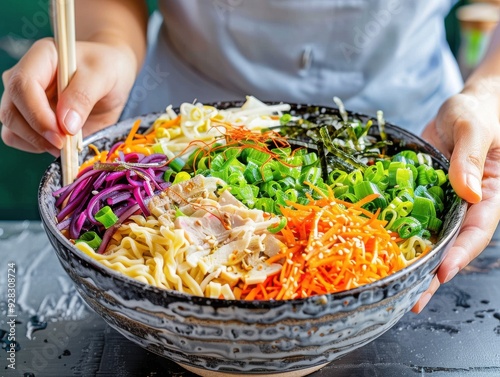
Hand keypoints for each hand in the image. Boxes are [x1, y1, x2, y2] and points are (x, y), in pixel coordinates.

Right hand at [0, 37, 137, 155]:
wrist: (111, 76)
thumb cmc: (106, 68)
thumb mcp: (104, 76)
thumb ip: (83, 96)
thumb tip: (66, 125)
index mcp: (40, 58)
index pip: (22, 86)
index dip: (38, 114)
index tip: (63, 134)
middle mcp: (23, 78)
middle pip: (11, 111)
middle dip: (37, 134)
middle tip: (67, 146)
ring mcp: (22, 100)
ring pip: (11, 129)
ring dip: (37, 143)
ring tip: (68, 145)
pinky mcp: (28, 119)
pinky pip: (19, 139)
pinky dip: (38, 147)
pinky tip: (62, 145)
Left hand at [413, 86, 499, 312]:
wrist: (460, 110)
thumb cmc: (476, 114)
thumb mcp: (474, 128)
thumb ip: (470, 157)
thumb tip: (466, 190)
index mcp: (487, 194)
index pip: (476, 231)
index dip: (460, 254)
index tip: (441, 273)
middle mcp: (464, 206)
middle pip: (450, 245)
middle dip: (432, 275)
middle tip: (411, 300)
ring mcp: (441, 204)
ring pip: (428, 238)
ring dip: (412, 263)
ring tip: (393, 289)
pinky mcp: (421, 197)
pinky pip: (409, 219)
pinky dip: (397, 236)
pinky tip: (380, 252)